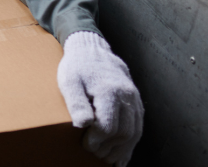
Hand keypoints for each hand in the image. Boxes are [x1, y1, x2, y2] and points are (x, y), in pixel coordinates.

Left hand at [57, 31, 143, 165]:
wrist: (93, 51)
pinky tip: (122, 157)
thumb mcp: (69, 81)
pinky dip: (131, 145)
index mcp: (110, 91)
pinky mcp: (136, 104)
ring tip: (106, 159)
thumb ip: (76, 102)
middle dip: (109, 147)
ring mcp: (135, 101)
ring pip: (135, 133)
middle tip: (93, 153)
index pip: (109, 126)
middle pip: (124, 133)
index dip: (97, 140)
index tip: (85, 144)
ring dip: (121, 150)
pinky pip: (138, 128)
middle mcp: (127, 97)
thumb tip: (83, 124)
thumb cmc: (78, 67)